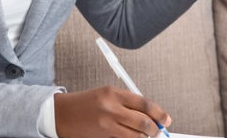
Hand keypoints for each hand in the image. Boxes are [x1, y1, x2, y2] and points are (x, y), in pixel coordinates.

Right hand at [53, 86, 171, 137]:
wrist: (61, 115)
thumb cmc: (85, 104)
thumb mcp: (106, 95)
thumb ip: (128, 102)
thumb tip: (151, 114)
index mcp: (112, 93)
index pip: (144, 103)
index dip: (159, 113)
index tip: (166, 119)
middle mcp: (110, 108)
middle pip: (143, 121)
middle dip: (155, 129)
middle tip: (157, 131)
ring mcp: (106, 125)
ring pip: (136, 135)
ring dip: (143, 137)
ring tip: (143, 135)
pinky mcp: (102, 137)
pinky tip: (130, 137)